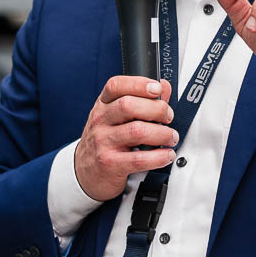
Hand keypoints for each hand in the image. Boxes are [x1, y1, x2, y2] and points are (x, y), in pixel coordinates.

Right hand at [74, 76, 177, 201]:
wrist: (85, 173)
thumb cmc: (104, 143)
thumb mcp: (116, 118)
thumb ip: (141, 101)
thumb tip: (164, 87)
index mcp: (102, 106)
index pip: (116, 86)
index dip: (138, 84)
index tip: (157, 89)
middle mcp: (100, 121)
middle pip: (128, 105)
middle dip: (157, 109)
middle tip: (168, 117)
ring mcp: (103, 143)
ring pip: (137, 131)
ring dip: (162, 133)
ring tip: (170, 137)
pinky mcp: (110, 164)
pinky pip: (139, 159)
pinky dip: (159, 157)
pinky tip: (166, 155)